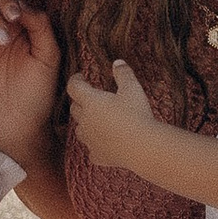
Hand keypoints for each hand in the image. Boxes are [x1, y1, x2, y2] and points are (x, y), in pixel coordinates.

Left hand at [65, 59, 167, 174]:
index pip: (74, 87)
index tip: (80, 77)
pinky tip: (103, 144)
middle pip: (75, 108)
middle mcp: (85, 120)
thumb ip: (123, 74)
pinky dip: (96, 145)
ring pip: (80, 130)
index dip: (75, 80)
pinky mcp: (97, 156)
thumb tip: (117, 62)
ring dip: (85, 123)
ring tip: (95, 120)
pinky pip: (91, 149)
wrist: (143, 147)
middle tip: (89, 97)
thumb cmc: (137, 114)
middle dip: (80, 101)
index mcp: (91, 101)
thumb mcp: (133, 89)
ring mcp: (90, 140)